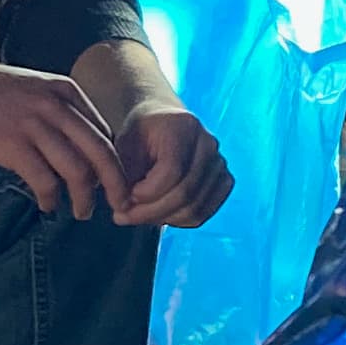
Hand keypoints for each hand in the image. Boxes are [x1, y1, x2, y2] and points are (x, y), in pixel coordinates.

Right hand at [0, 55, 132, 219]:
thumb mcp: (27, 89)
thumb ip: (53, 111)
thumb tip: (73, 146)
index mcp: (64, 91)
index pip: (105, 132)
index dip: (115, 163)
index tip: (113, 185)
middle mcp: (56, 106)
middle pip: (103, 153)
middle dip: (116, 186)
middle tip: (119, 208)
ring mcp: (34, 124)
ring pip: (79, 171)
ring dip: (84, 199)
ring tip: (80, 213)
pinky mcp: (11, 145)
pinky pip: (45, 181)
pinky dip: (51, 199)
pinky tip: (46, 206)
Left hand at [110, 104, 231, 228]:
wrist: (162, 124)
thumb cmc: (140, 134)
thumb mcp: (123, 145)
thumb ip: (121, 174)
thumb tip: (123, 208)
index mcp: (184, 126)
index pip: (172, 170)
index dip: (146, 193)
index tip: (124, 197)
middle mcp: (208, 143)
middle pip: (185, 193)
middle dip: (150, 212)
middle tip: (124, 215)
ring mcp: (220, 163)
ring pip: (194, 209)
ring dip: (161, 219)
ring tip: (138, 214)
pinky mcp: (224, 181)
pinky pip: (202, 214)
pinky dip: (177, 221)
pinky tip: (158, 213)